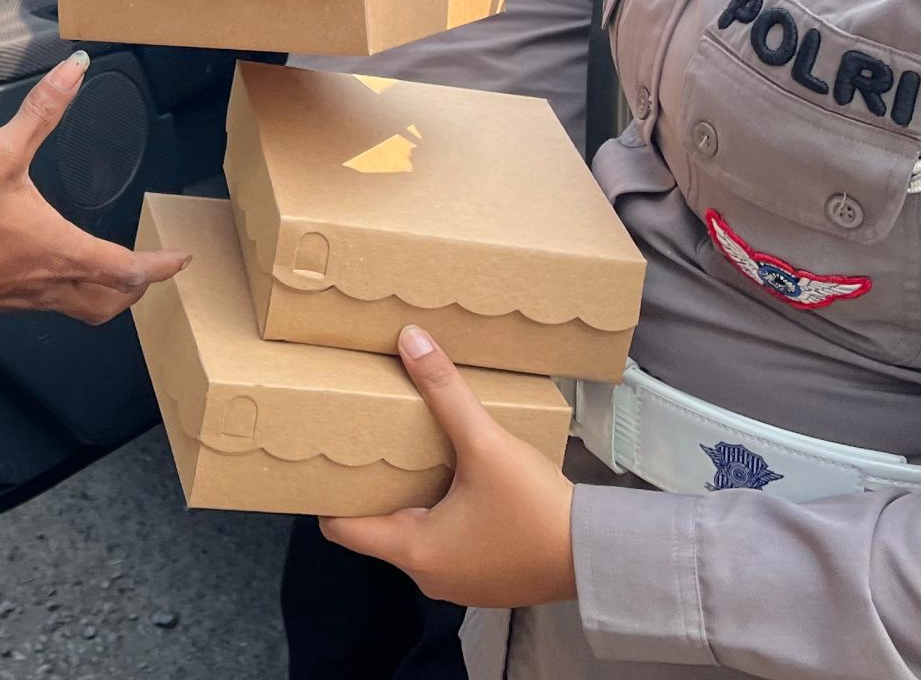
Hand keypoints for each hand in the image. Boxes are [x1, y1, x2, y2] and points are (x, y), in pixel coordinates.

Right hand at [0, 53, 190, 322]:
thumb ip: (40, 112)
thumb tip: (72, 72)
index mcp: (62, 251)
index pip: (129, 268)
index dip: (161, 264)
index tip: (181, 256)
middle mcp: (52, 282)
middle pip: (115, 300)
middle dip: (141, 286)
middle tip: (154, 267)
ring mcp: (30, 297)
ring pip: (88, 310)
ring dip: (112, 296)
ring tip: (119, 275)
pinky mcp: (7, 301)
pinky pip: (57, 306)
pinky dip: (78, 294)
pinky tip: (61, 269)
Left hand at [320, 327, 576, 608]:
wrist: (597, 554)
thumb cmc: (536, 509)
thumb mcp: (486, 444)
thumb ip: (445, 393)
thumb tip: (410, 340)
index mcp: (413, 550)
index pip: (340, 529)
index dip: (326, 492)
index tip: (323, 457)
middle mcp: (427, 574)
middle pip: (376, 528)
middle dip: (373, 485)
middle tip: (367, 441)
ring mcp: (458, 581)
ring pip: (414, 534)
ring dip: (411, 497)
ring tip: (410, 452)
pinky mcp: (485, 576)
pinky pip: (446, 543)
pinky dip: (442, 514)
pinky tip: (456, 478)